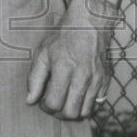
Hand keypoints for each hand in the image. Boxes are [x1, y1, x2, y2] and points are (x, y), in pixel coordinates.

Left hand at [25, 0, 114, 119]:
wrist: (89, 23)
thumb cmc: (63, 37)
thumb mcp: (43, 53)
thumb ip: (35, 79)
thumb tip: (30, 101)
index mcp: (64, 69)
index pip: (54, 104)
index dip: (45, 106)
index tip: (43, 100)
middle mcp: (82, 77)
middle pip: (70, 113)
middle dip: (59, 113)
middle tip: (54, 103)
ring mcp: (96, 80)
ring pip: (85, 112)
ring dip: (73, 111)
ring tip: (66, 100)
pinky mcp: (106, 80)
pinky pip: (98, 103)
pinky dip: (87, 104)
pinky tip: (79, 94)